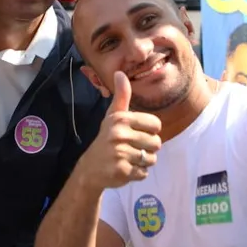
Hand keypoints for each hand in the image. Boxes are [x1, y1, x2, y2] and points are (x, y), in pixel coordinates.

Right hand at [74, 71, 162, 190]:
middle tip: (132, 148)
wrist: (90, 168)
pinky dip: (138, 173)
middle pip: (156, 143)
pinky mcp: (122, 171)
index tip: (136, 134)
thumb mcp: (113, 116)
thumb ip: (121, 96)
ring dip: (143, 161)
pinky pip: (144, 173)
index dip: (150, 131)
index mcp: (121, 119)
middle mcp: (120, 135)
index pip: (156, 124)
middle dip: (148, 148)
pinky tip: (126, 168)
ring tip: (129, 158)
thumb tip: (120, 72)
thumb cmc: (106, 139)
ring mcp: (120, 154)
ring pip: (151, 159)